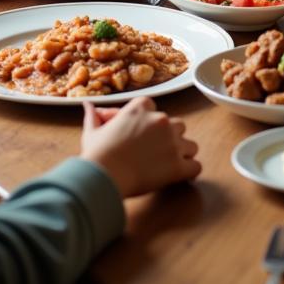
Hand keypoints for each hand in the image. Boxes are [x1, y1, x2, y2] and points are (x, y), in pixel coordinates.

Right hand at [81, 99, 200, 198]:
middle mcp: (161, 119)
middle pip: (178, 126)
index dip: (150, 125)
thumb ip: (94, 117)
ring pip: (190, 145)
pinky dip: (189, 172)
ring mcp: (171, 141)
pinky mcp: (177, 164)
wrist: (101, 175)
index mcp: (142, 107)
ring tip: (166, 167)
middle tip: (154, 155)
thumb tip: (87, 105)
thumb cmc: (96, 154)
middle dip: (170, 139)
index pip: (156, 110)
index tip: (142, 138)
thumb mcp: (92, 132)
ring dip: (181, 155)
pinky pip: (195, 166)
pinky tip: (179, 178)